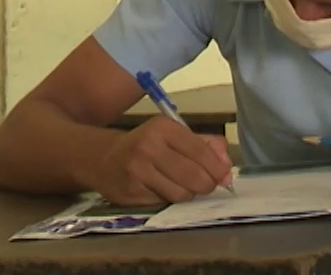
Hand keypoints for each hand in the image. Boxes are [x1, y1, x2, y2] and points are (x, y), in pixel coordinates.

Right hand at [88, 118, 232, 204]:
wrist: (103, 158)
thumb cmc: (146, 144)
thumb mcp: (173, 134)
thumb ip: (204, 144)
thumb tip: (227, 166)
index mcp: (163, 128)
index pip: (200, 151)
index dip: (217, 167)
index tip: (225, 176)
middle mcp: (149, 148)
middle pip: (193, 176)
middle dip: (208, 184)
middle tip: (209, 185)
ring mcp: (138, 172)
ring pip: (181, 193)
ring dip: (190, 194)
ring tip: (187, 187)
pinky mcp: (131, 193)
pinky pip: (164, 202)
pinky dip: (171, 199)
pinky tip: (166, 189)